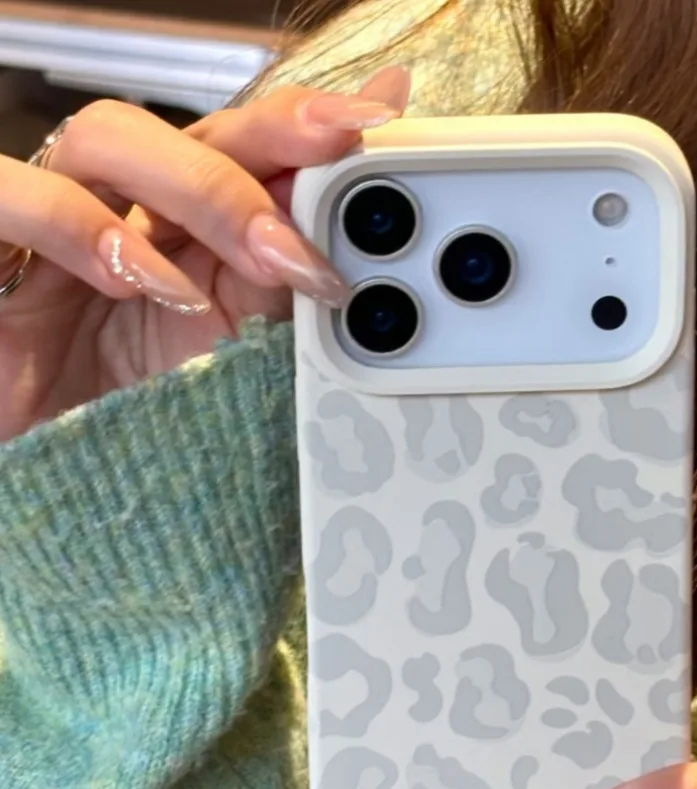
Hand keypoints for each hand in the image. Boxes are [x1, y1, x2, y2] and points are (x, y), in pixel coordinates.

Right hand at [0, 66, 409, 442]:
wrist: (63, 474)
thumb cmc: (139, 419)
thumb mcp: (233, 358)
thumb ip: (284, 297)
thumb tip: (357, 254)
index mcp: (193, 234)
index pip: (250, 151)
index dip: (308, 125)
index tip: (373, 118)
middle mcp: (132, 211)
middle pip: (193, 129)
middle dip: (273, 140)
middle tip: (336, 169)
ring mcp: (58, 220)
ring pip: (111, 137)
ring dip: (201, 189)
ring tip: (264, 257)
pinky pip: (13, 197)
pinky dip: (78, 227)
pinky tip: (132, 280)